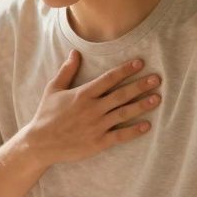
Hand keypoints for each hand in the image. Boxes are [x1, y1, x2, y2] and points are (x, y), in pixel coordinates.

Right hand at [21, 49, 161, 166]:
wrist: (40, 143)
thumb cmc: (46, 115)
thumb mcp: (53, 89)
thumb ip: (67, 71)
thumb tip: (75, 52)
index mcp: (83, 94)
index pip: (109, 78)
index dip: (125, 70)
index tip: (140, 63)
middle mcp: (92, 109)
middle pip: (121, 95)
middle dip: (140, 85)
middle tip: (157, 79)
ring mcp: (96, 126)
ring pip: (124, 113)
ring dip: (141, 105)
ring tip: (157, 98)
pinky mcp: (98, 142)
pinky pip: (120, 136)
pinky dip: (134, 131)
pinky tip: (147, 125)